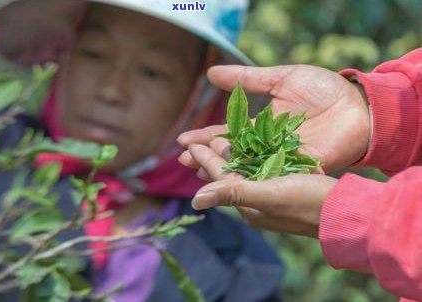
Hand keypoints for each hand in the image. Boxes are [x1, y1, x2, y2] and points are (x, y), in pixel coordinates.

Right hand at [178, 64, 369, 171]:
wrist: (358, 105)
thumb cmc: (323, 89)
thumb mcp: (281, 78)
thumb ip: (247, 79)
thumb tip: (211, 74)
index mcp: (261, 125)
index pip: (227, 133)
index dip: (205, 137)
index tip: (184, 141)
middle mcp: (266, 146)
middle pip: (231, 155)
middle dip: (207, 157)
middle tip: (185, 160)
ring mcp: (280, 160)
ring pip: (246, 169)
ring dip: (223, 171)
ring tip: (200, 170)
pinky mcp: (295, 170)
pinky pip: (269, 177)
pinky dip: (251, 181)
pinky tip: (231, 184)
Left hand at [187, 144, 336, 237]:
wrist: (347, 209)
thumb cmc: (308, 202)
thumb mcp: (269, 195)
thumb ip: (233, 194)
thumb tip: (194, 200)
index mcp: (249, 205)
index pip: (221, 178)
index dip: (205, 159)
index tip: (188, 143)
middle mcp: (258, 200)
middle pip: (229, 173)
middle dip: (212, 156)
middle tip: (194, 140)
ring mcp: (273, 193)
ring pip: (245, 169)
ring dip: (231, 154)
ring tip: (217, 138)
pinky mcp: (288, 185)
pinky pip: (263, 167)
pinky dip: (253, 155)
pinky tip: (250, 143)